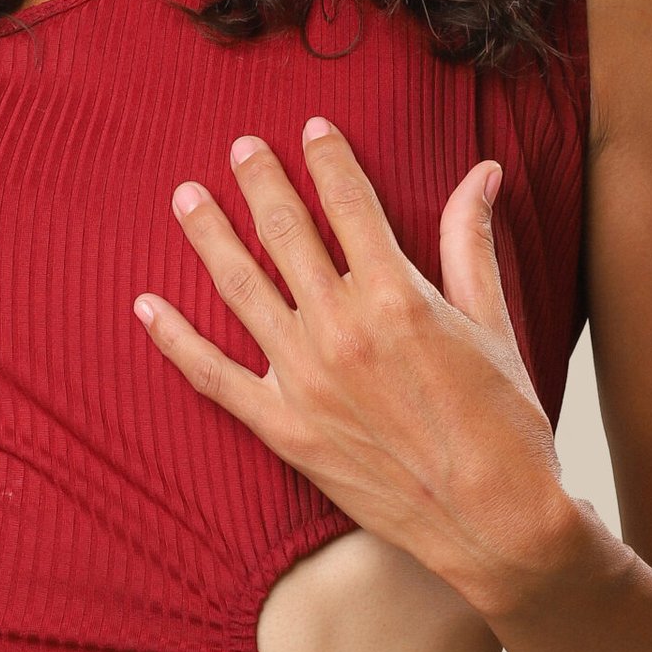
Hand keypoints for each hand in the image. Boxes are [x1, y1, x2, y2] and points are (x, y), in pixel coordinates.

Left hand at [132, 117, 574, 611]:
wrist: (494, 522)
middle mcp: (340, 328)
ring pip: (239, 288)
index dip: (327, 158)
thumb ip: (471, 241)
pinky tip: (146, 305)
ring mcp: (305, 380)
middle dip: (259, 182)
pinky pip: (213, 376)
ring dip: (208, 236)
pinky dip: (174, 339)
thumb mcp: (493, 321)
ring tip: (186, 198)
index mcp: (397, 295)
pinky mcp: (284, 429)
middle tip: (239, 148)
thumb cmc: (505, 422)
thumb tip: (483, 172)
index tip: (311, 128)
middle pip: (285, 232)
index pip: (348, 202)